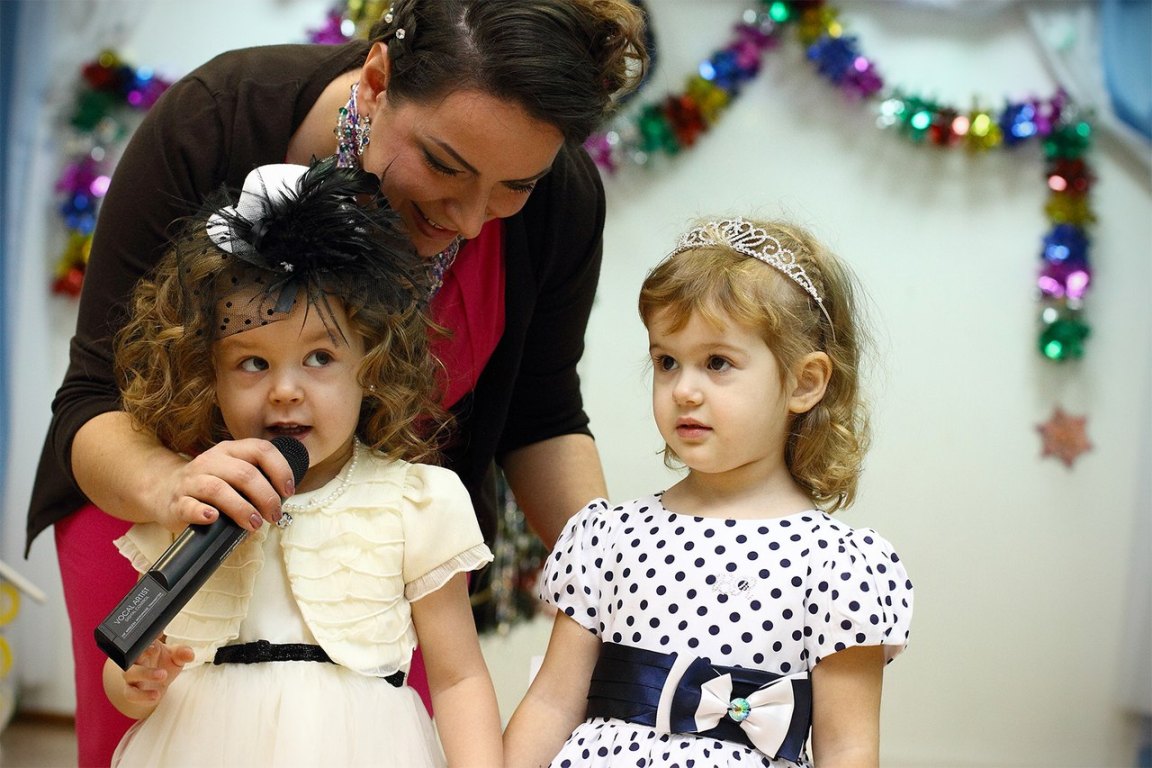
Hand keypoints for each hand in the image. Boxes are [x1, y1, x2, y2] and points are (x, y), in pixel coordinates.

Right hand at [120, 639, 195, 707]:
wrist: (157, 686)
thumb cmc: (165, 665)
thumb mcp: (176, 657)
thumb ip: (182, 653)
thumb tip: (189, 653)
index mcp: (145, 648)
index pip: (142, 639)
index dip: (148, 635)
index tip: (158, 633)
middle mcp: (135, 661)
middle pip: (130, 654)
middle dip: (141, 652)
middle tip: (154, 651)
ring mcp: (131, 676)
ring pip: (130, 673)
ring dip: (145, 673)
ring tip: (162, 675)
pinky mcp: (131, 691)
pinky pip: (131, 694)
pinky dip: (142, 695)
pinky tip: (155, 695)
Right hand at [154, 438, 294, 532]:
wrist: (164, 491)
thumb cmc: (210, 487)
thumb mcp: (234, 475)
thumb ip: (256, 482)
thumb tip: (281, 502)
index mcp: (231, 450)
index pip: (261, 449)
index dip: (280, 469)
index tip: (288, 491)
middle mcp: (211, 461)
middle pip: (244, 473)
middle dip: (265, 496)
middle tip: (274, 516)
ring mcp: (192, 480)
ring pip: (219, 489)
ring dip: (241, 508)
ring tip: (254, 524)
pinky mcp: (177, 502)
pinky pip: (189, 505)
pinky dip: (202, 512)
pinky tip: (214, 518)